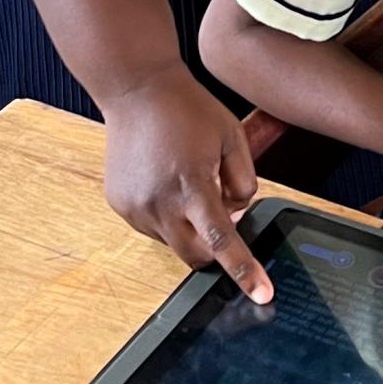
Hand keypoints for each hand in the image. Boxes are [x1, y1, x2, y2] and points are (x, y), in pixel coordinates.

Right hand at [102, 68, 270, 302]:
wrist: (136, 89)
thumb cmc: (187, 108)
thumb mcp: (232, 137)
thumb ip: (244, 181)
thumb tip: (238, 215)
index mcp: (191, 184)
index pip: (223, 240)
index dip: (245, 270)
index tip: (262, 295)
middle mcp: (159, 202)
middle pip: (196, 255)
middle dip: (214, 248)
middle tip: (219, 210)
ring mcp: (136, 206)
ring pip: (174, 242)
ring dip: (188, 227)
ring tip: (186, 180)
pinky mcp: (121, 205)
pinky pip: (153, 228)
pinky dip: (167, 216)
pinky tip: (166, 180)